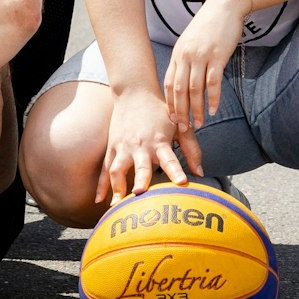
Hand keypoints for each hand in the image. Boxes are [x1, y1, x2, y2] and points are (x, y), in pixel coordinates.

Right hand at [99, 87, 195, 204]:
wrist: (134, 92)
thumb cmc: (160, 111)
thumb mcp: (179, 125)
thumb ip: (191, 149)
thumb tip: (200, 172)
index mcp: (159, 141)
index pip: (169, 158)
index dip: (176, 170)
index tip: (182, 182)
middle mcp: (140, 145)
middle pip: (140, 166)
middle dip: (140, 180)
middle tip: (140, 194)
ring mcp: (123, 147)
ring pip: (117, 169)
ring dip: (117, 187)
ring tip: (117, 205)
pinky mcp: (112, 147)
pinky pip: (105, 168)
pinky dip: (101, 185)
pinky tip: (99, 200)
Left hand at [165, 0, 246, 126]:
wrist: (225, 6)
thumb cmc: (210, 25)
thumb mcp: (192, 42)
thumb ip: (187, 60)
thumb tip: (187, 81)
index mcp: (178, 54)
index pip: (169, 83)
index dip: (170, 103)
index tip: (172, 119)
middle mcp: (186, 56)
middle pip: (178, 90)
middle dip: (180, 112)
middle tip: (183, 129)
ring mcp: (201, 56)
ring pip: (194, 89)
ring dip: (196, 109)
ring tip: (199, 124)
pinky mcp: (217, 56)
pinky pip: (213, 82)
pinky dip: (213, 99)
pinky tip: (214, 110)